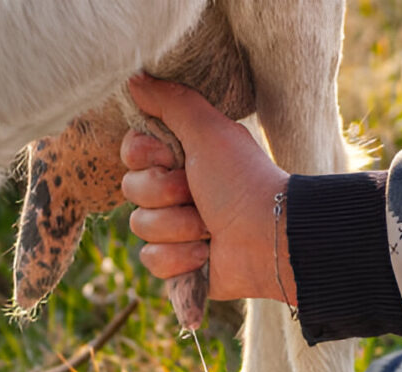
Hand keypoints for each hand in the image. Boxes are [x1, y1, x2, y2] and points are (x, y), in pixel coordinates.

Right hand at [122, 75, 295, 303]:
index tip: (175, 156)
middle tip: (198, 193)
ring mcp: (175, 229)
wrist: (270, 237)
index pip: (131, 153)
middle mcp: (174, 191)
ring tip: (210, 228)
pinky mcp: (178, 265)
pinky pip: (152, 261)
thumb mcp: (208, 130)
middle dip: (165, 193)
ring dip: (178, 227)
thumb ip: (171, 101)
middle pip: (131, 190)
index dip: (147, 156)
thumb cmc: (244, 180)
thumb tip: (134, 78)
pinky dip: (181, 258)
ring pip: (140, 227)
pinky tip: (206, 254)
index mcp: (180, 157)